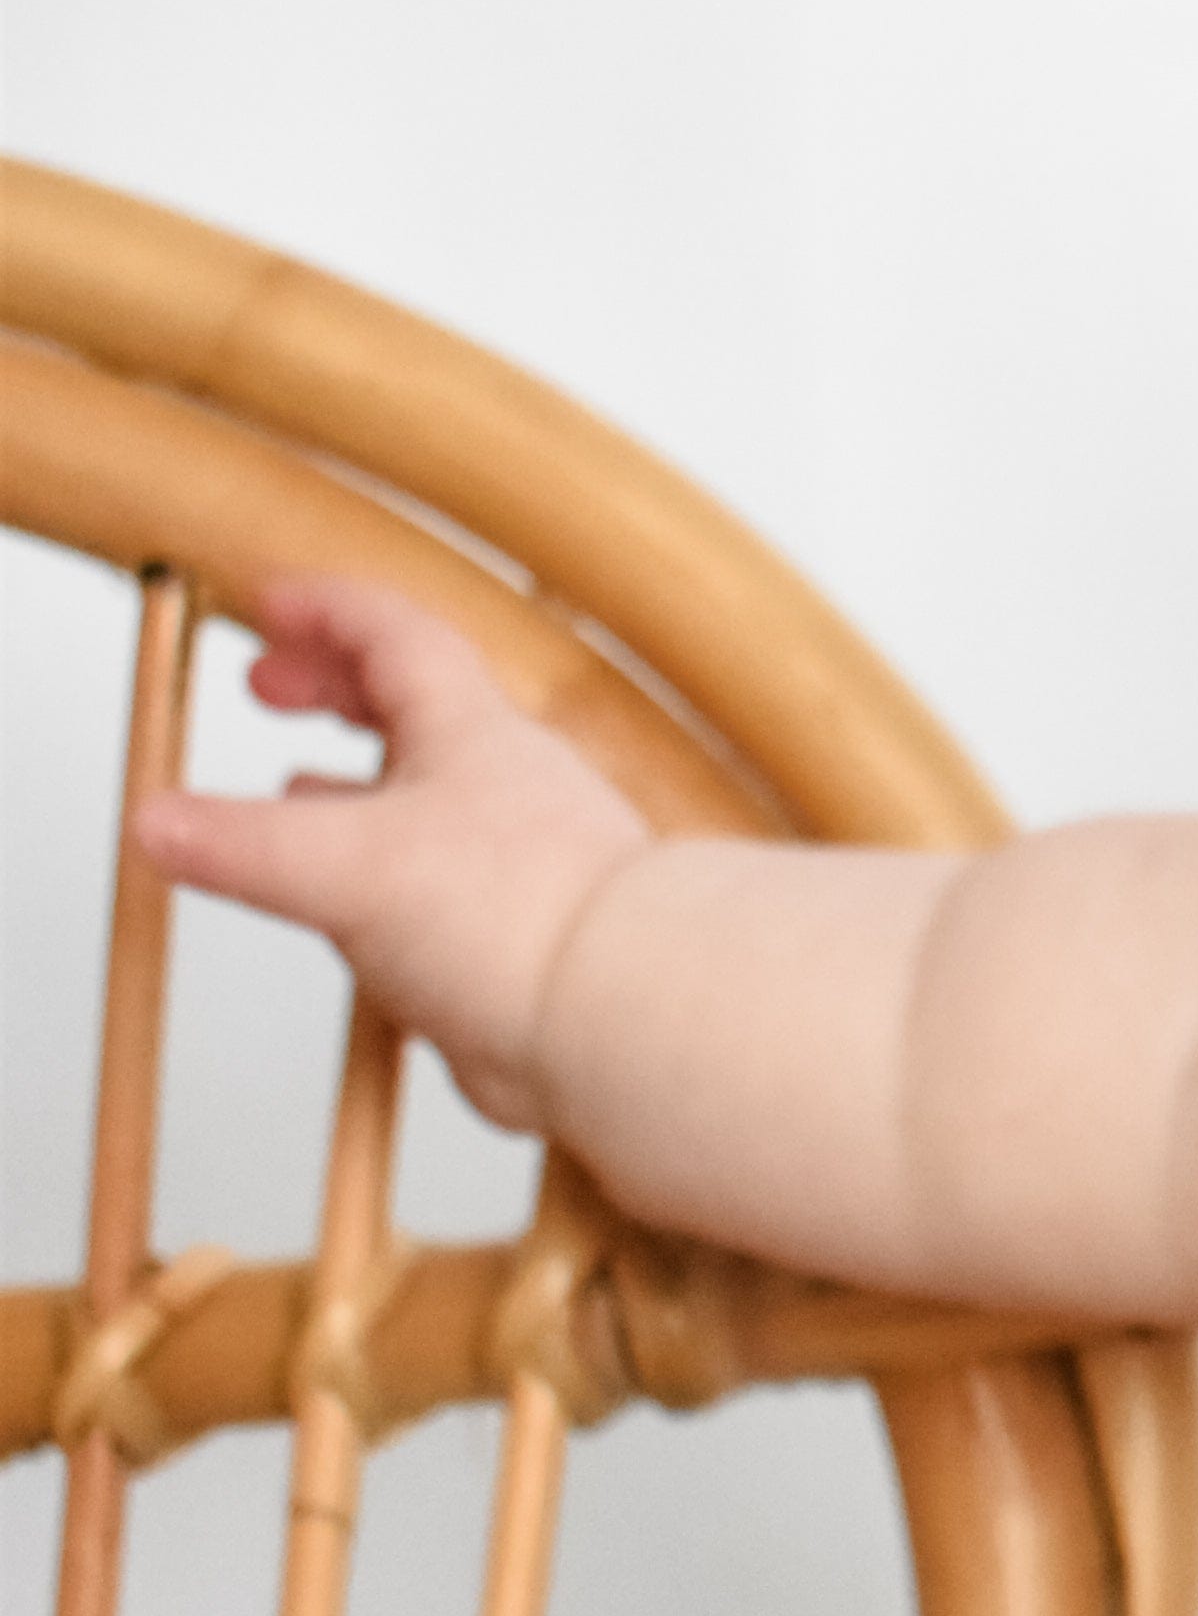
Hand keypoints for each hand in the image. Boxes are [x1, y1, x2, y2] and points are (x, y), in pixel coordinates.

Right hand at [135, 576, 655, 1131]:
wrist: (623, 1017)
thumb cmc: (527, 917)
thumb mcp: (345, 866)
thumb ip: (243, 844)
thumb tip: (155, 820)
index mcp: (468, 732)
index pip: (392, 632)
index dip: (323, 609)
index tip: (266, 599)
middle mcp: (500, 785)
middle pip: (410, 707)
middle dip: (332, 690)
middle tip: (270, 686)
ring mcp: (514, 861)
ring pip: (423, 802)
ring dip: (355, 791)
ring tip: (296, 793)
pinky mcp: (515, 935)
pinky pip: (441, 887)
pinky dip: (387, 879)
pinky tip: (361, 912)